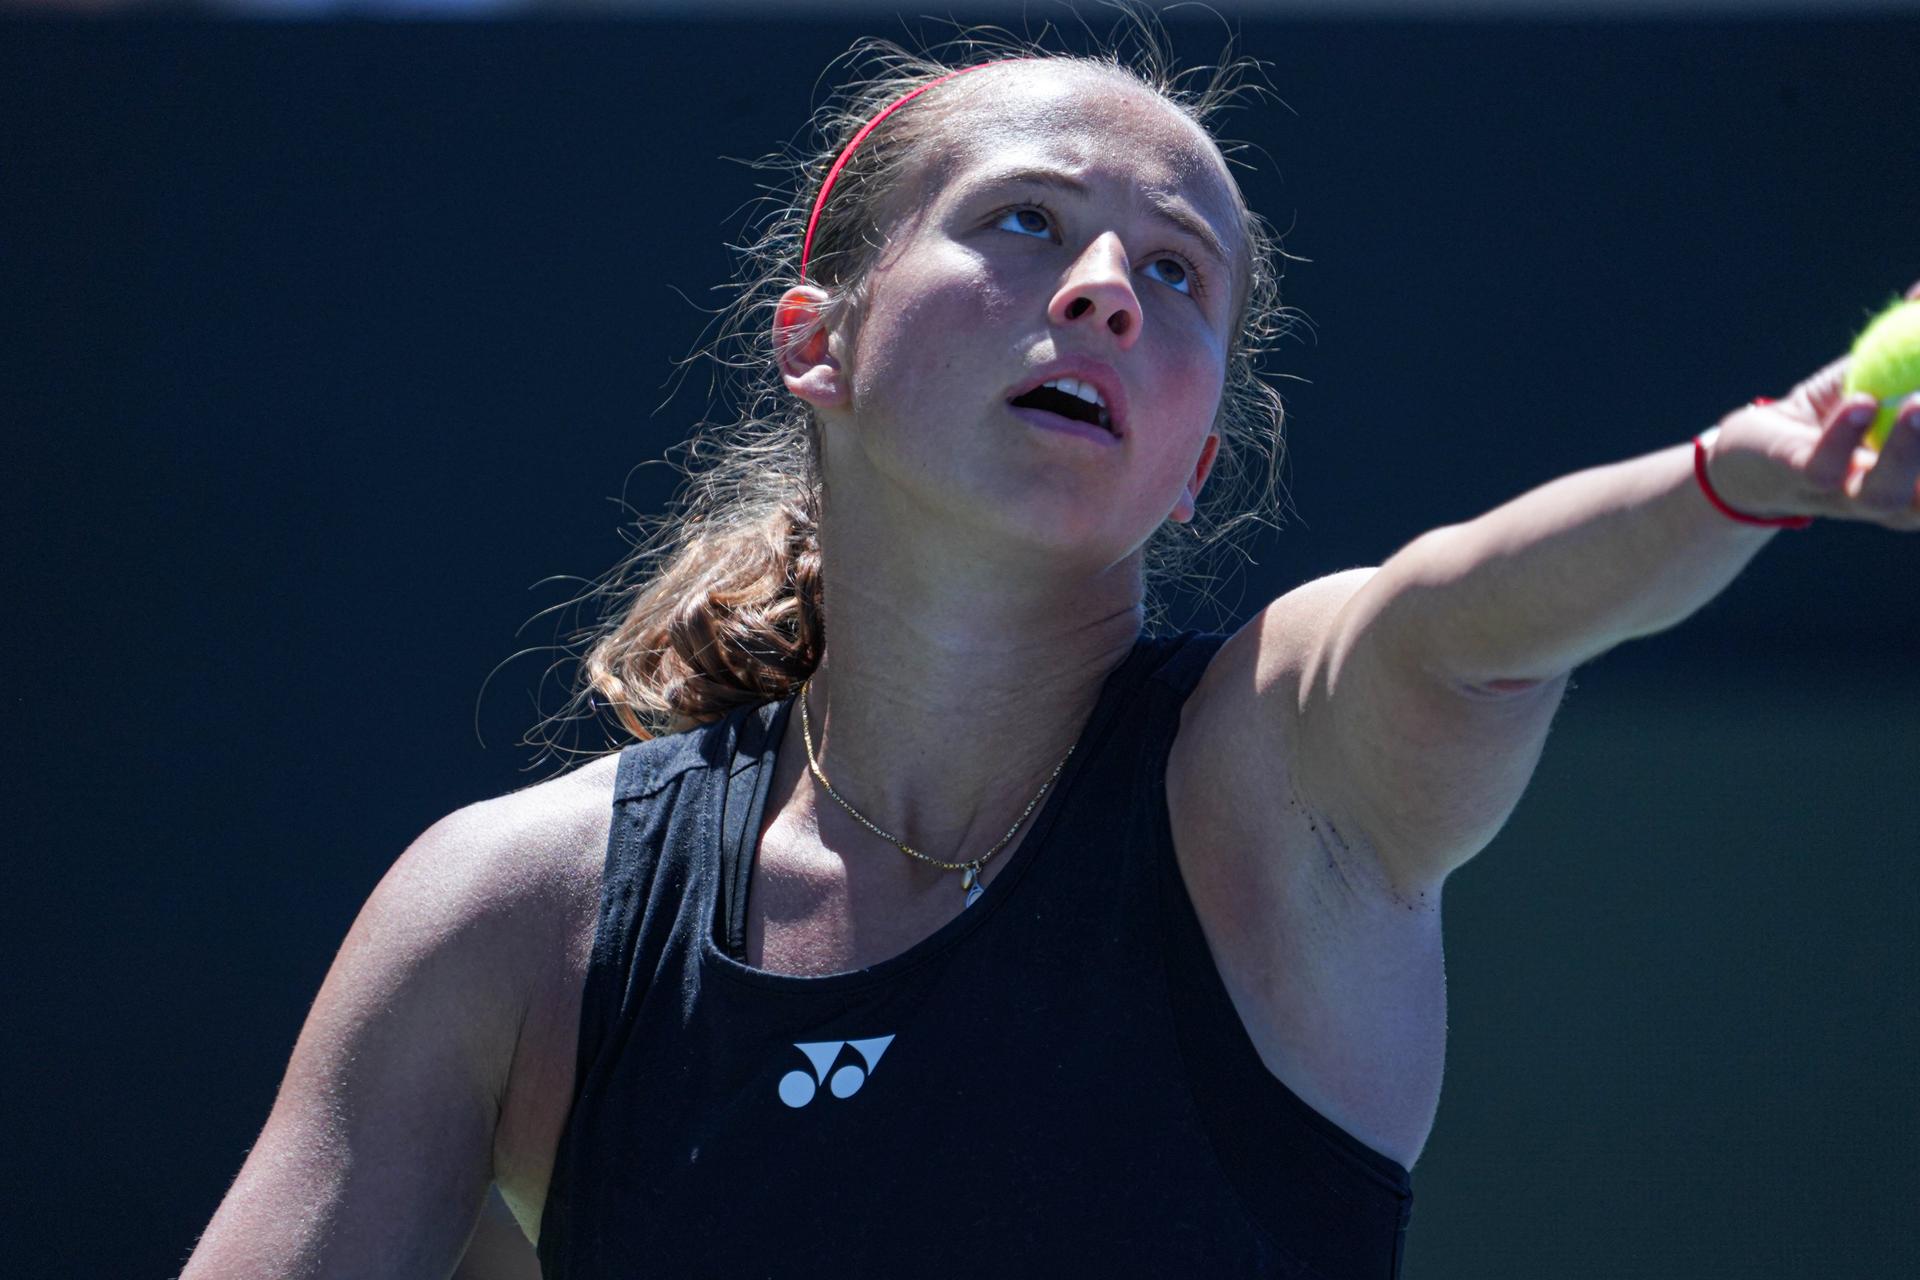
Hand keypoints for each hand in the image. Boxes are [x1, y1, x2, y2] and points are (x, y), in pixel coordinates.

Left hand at [1704, 279, 1919, 530]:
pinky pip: (1825, 467)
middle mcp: (1897, 500)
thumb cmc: (1834, 416)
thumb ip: (1917, 338)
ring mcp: (1847, 497)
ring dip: (1911, 449)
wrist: (1750, 454)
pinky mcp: (1800, 484)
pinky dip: (1844, 435)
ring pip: (1887, 490)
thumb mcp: (1884, 371)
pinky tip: (1862, 403)